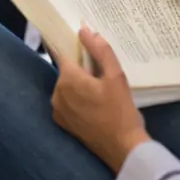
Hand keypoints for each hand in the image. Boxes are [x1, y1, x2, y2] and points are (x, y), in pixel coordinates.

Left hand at [51, 27, 148, 173]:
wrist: (123, 149)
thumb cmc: (121, 111)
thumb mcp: (116, 76)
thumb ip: (100, 51)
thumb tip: (84, 30)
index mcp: (68, 78)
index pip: (61, 51)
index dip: (71, 45)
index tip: (78, 42)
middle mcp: (57, 93)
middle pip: (66, 70)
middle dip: (80, 68)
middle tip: (101, 73)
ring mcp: (58, 110)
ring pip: (66, 86)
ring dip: (78, 84)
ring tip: (100, 90)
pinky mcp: (62, 123)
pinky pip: (66, 102)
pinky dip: (76, 99)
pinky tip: (94, 104)